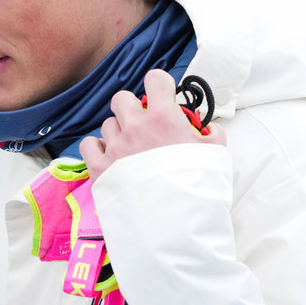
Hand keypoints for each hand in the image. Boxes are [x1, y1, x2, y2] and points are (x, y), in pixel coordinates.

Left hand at [79, 69, 225, 180]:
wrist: (177, 226)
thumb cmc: (198, 191)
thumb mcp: (216, 155)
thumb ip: (211, 134)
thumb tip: (209, 128)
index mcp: (163, 118)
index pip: (155, 78)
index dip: (160, 84)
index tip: (163, 95)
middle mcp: (135, 127)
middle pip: (122, 98)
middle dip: (132, 108)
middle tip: (143, 124)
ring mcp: (115, 147)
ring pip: (107, 123)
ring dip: (118, 132)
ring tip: (131, 150)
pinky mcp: (100, 168)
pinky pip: (89, 144)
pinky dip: (97, 148)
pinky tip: (109, 156)